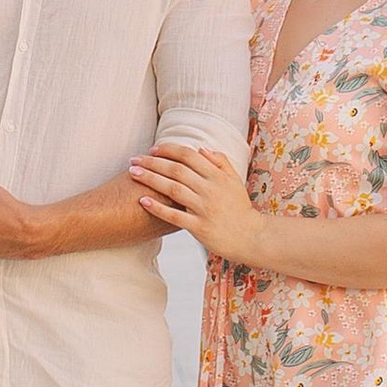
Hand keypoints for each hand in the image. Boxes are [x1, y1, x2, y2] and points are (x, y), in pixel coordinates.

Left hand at [132, 136, 261, 262]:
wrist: (252, 237)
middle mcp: (210, 189)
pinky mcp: (200, 227)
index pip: (188, 155)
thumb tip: (201, 149)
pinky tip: (143, 201)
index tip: (153, 149)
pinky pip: (175, 216)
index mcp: (217, 176)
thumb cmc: (240, 209)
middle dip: (152, 162)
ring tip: (133, 173)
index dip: (168, 150)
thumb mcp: (235, 181)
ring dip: (150, 179)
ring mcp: (204, 208)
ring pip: (173, 189)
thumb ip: (220, 162)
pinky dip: (158, 208)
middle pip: (176, 170)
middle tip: (134, 159)